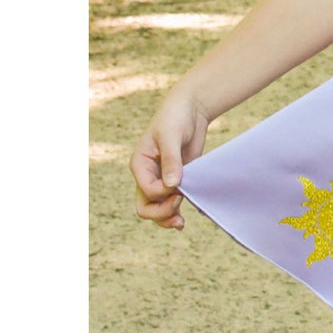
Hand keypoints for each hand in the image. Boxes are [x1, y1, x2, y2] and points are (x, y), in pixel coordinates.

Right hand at [130, 90, 209, 230]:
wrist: (191, 108)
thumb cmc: (176, 117)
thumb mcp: (171, 135)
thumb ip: (171, 160)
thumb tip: (172, 186)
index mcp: (140, 165)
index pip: (147, 191)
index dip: (163, 193)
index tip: (179, 183)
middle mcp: (147, 175)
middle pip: (146, 206)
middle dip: (160, 213)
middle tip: (179, 208)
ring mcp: (162, 178)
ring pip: (157, 208)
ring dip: (167, 218)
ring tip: (181, 224)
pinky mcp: (178, 178)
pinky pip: (173, 200)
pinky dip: (177, 210)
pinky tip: (188, 217)